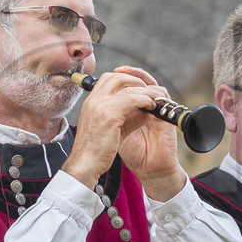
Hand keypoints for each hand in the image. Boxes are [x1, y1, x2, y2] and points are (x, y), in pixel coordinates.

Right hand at [66, 66, 185, 197]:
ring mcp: (100, 106)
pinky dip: (145, 100)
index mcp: (90, 102)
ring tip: (156, 98)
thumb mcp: (112, 128)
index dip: (124, 80)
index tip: (138, 88)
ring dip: (145, 91)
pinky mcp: (109, 115)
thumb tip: (146, 109)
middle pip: (116, 77)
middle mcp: (93, 100)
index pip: (107, 79)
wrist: (85, 164)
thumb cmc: (97, 150)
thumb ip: (127, 116)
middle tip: (148, 90)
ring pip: (127, 87)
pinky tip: (151, 106)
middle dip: (135, 80)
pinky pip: (132, 99)